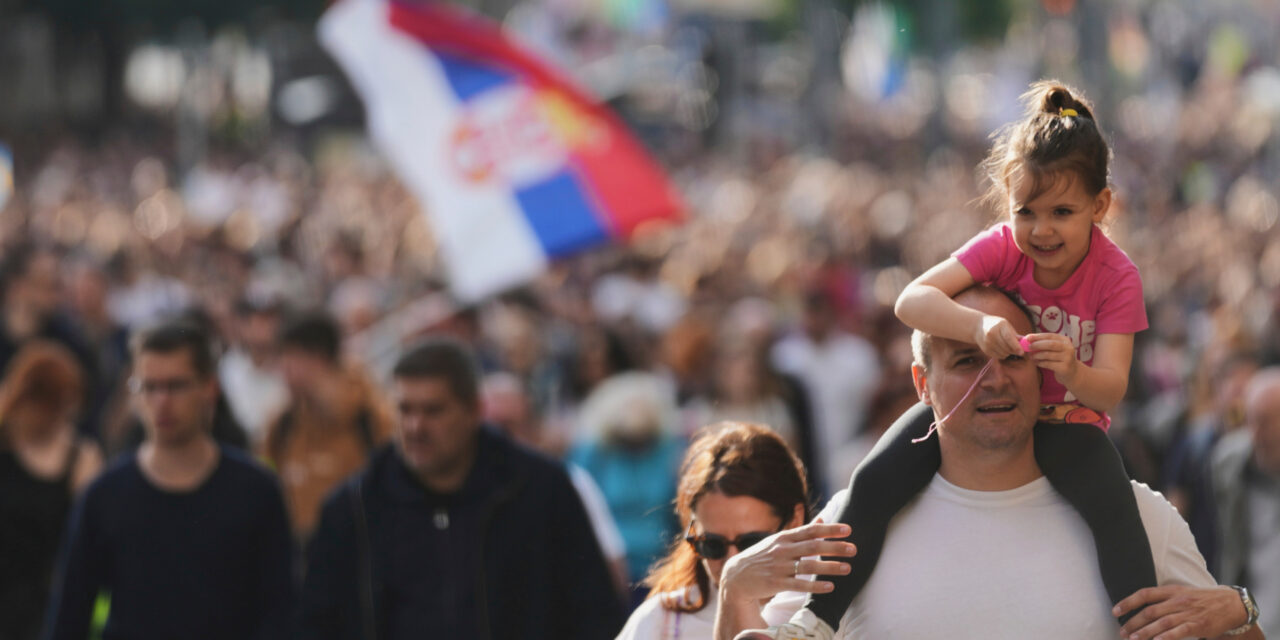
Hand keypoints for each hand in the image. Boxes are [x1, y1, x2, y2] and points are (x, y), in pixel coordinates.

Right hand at [718, 519, 855, 605]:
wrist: (736, 576)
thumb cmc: (762, 556)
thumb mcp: (779, 540)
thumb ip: (802, 532)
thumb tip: (822, 519)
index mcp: (784, 538)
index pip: (810, 530)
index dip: (830, 529)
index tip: (848, 529)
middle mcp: (782, 550)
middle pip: (813, 547)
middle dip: (835, 547)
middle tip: (854, 549)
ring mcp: (779, 567)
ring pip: (808, 566)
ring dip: (829, 567)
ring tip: (847, 568)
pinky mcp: (776, 583)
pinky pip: (799, 585)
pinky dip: (815, 586)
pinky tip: (830, 587)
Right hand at [974, 315, 1021, 359]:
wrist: (978, 326)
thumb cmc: (997, 325)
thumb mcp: (1006, 326)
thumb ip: (1015, 335)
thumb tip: (1025, 344)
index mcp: (1000, 325)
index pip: (1008, 337)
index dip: (1016, 346)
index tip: (1021, 352)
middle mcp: (992, 333)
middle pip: (1006, 347)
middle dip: (1014, 351)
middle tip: (1018, 350)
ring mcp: (987, 342)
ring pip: (1003, 353)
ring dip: (1008, 353)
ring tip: (1008, 347)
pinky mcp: (985, 349)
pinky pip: (998, 356)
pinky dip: (1002, 355)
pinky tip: (1001, 349)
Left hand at [1025, 333, 1079, 381]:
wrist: (1072, 372)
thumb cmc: (1059, 358)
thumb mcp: (1055, 349)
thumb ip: (1044, 344)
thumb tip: (1027, 339)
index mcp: (1065, 340)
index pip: (1050, 335)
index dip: (1038, 336)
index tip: (1027, 337)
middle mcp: (1068, 348)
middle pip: (1050, 344)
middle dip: (1037, 345)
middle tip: (1028, 347)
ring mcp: (1068, 358)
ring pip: (1048, 355)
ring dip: (1037, 355)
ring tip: (1031, 356)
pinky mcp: (1065, 368)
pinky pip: (1048, 364)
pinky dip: (1040, 363)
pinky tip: (1036, 363)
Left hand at [1114, 585, 1247, 639]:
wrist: (1231, 604)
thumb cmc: (1203, 600)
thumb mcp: (1182, 592)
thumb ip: (1164, 598)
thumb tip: (1142, 607)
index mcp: (1172, 590)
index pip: (1145, 594)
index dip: (1128, 602)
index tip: (1115, 611)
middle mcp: (1178, 600)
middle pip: (1150, 611)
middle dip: (1133, 622)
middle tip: (1122, 631)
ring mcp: (1188, 613)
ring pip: (1161, 622)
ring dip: (1145, 632)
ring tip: (1133, 639)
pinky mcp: (1198, 625)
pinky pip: (1179, 631)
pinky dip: (1166, 637)